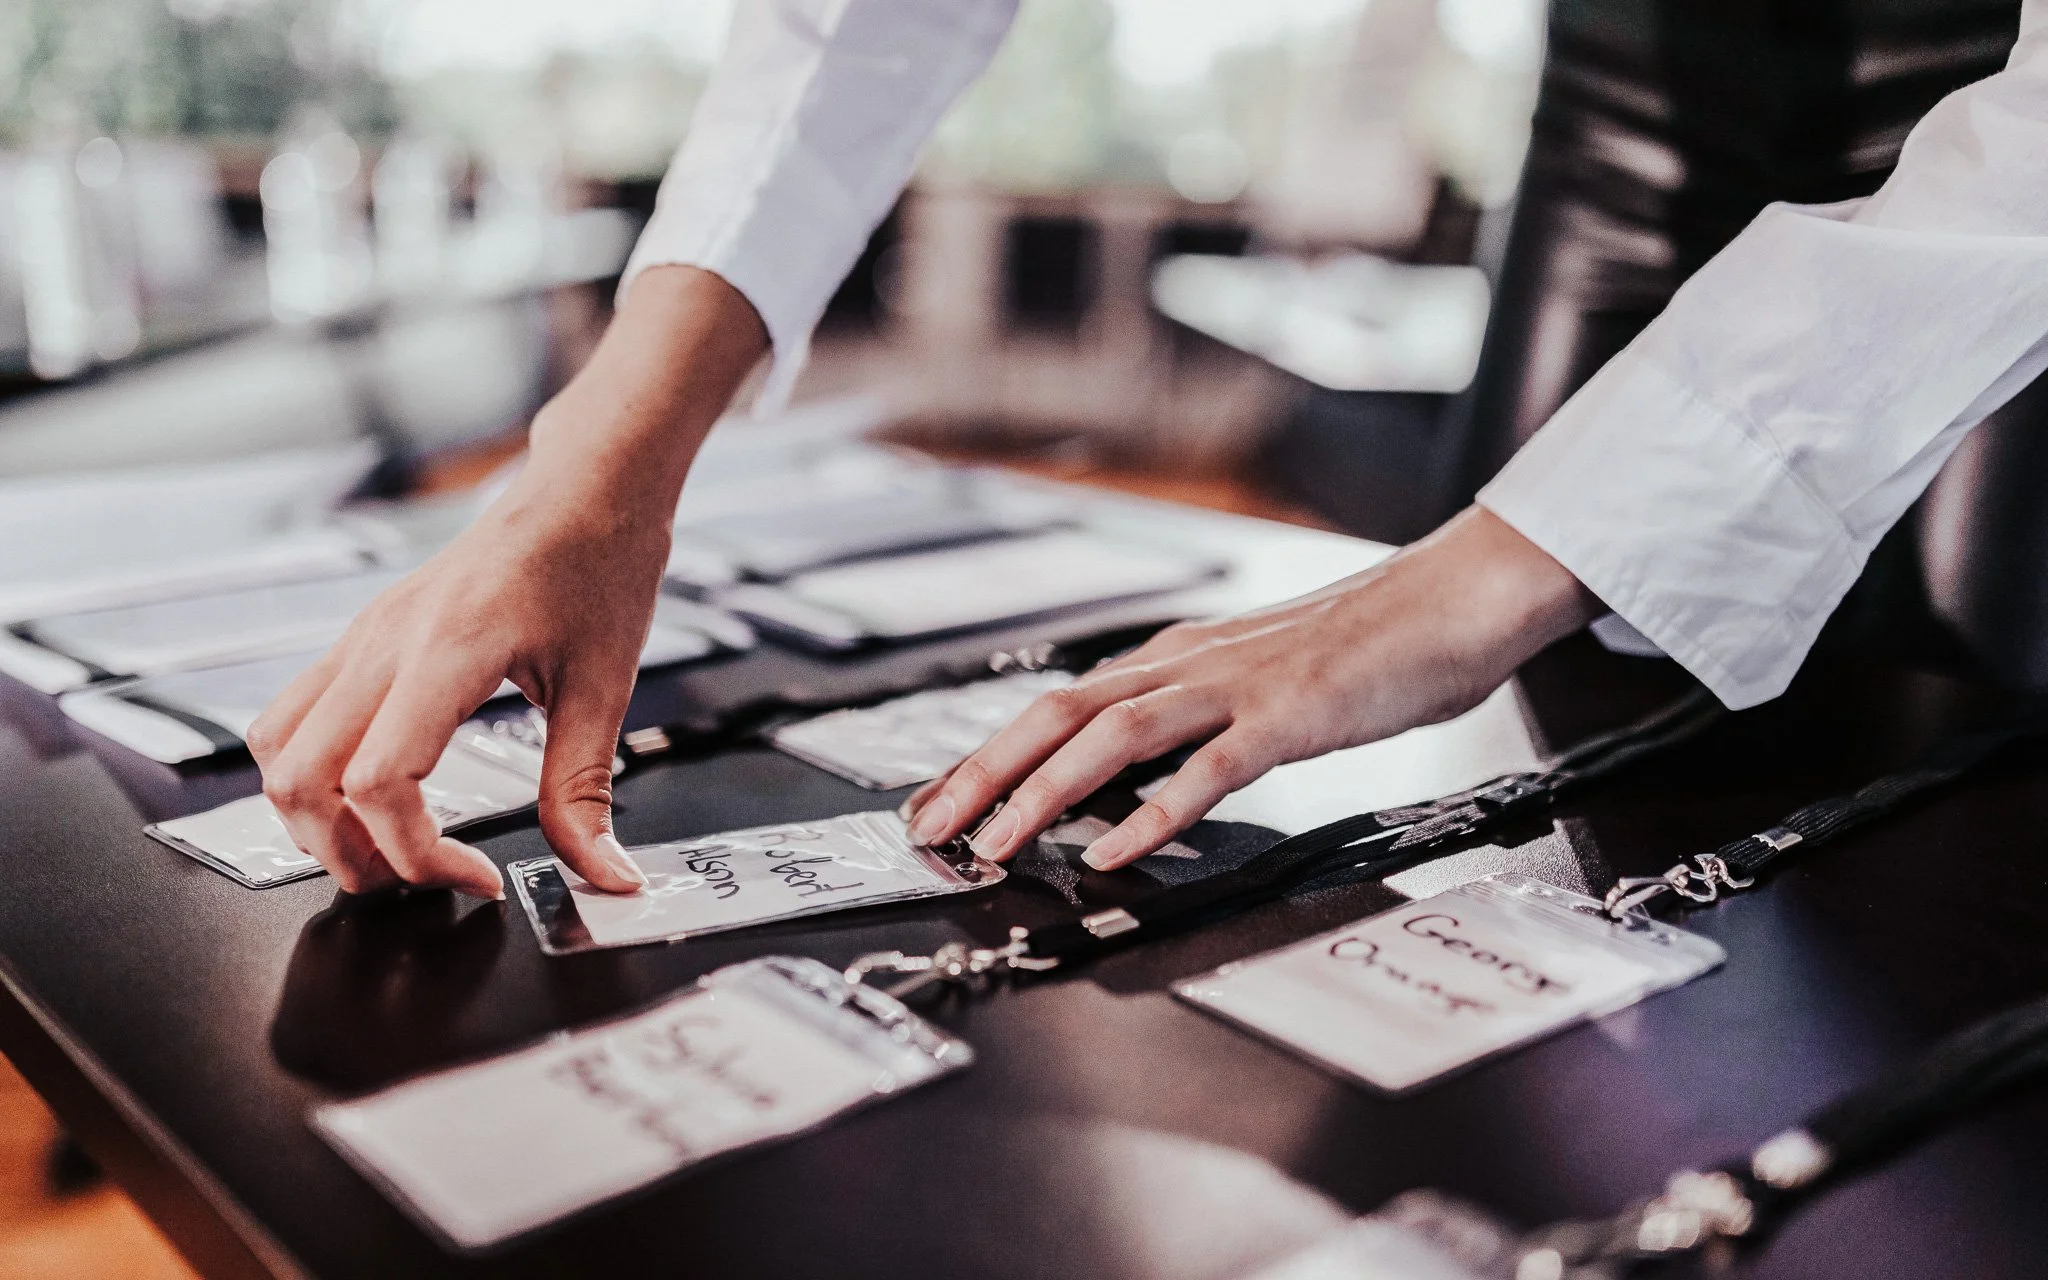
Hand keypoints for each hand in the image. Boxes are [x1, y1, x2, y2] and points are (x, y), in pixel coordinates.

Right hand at [247, 268, 766, 897]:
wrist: (586, 486)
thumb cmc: (599, 562)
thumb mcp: (606, 687)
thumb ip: (585, 791)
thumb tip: (604, 876)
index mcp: (448, 650)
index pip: (380, 781)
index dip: (417, 853)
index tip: (476, 878)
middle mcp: (386, 641)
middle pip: (300, 777)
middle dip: (348, 853)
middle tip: (418, 881)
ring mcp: (364, 635)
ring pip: (277, 746)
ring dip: (313, 817)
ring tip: (388, 848)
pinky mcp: (363, 636)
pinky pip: (295, 714)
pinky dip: (312, 771)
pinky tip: (375, 793)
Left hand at [903, 507, 1599, 869]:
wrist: (1452, 600)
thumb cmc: (1365, 647)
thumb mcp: (1256, 682)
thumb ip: (1194, 722)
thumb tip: (1133, 775)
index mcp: (1175, 659)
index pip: (1056, 706)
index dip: (986, 754)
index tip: (936, 799)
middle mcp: (1188, 665)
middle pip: (1057, 714)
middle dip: (982, 773)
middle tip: (927, 827)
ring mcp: (1235, 687)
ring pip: (1111, 737)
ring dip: (1042, 793)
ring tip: (997, 846)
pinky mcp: (1287, 716)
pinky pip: (1206, 769)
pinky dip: (1152, 811)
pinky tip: (1115, 851)